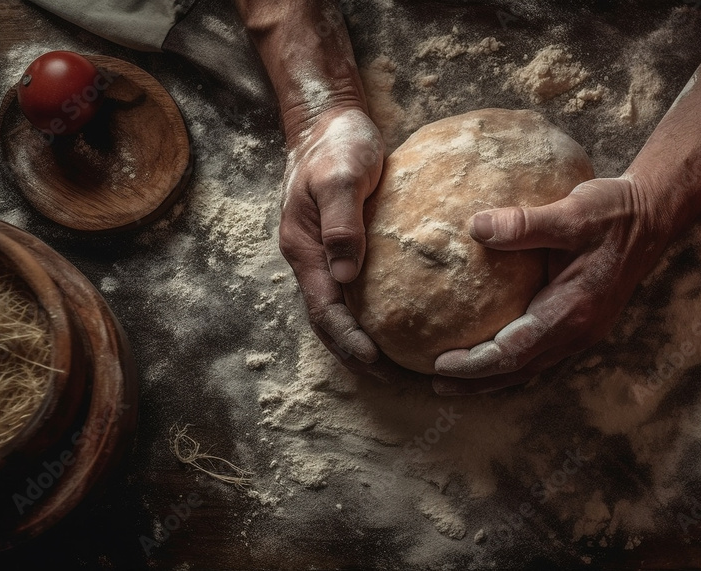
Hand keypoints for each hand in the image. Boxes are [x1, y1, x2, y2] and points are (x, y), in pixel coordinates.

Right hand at [279, 106, 385, 368]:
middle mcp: (310, 257)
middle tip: (392, 378)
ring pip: (337, 309)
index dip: (347, 338)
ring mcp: (323, 254)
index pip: (324, 308)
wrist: (328, 120)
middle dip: (354, 353)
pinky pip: (351, 291)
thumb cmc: (337, 144)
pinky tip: (395, 323)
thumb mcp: (341, 175)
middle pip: (327, 320)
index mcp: (304, 247)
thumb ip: (342, 223)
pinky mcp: (341, 246)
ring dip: (359, 340)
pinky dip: (367, 315)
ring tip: (394, 365)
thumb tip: (346, 275)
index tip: (375, 361)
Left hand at [431, 177, 671, 394]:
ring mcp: (583, 331)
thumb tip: (475, 227)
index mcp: (572, 311)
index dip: (475, 363)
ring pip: (531, 365)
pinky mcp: (583, 322)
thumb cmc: (613, 213)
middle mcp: (579, 330)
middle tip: (436, 384)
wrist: (652, 216)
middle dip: (477, 380)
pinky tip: (492, 352)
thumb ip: (524, 223)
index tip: (440, 364)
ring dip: (493, 376)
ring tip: (456, 380)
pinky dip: (512, 360)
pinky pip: (541, 351)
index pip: (514, 352)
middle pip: (519, 370)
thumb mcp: (572, 212)